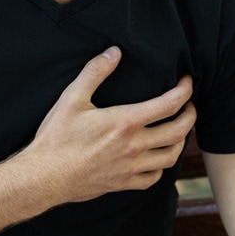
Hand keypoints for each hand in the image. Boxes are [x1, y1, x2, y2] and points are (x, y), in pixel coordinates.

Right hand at [20, 46, 195, 205]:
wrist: (44, 177)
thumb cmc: (56, 138)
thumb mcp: (71, 98)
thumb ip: (95, 72)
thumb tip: (114, 52)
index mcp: (125, 122)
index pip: (169, 104)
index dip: (184, 91)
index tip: (187, 83)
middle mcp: (134, 146)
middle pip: (178, 131)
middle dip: (190, 115)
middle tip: (189, 106)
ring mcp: (130, 167)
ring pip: (170, 157)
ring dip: (180, 142)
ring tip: (178, 131)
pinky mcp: (122, 184)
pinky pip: (153, 178)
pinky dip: (161, 168)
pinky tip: (156, 159)